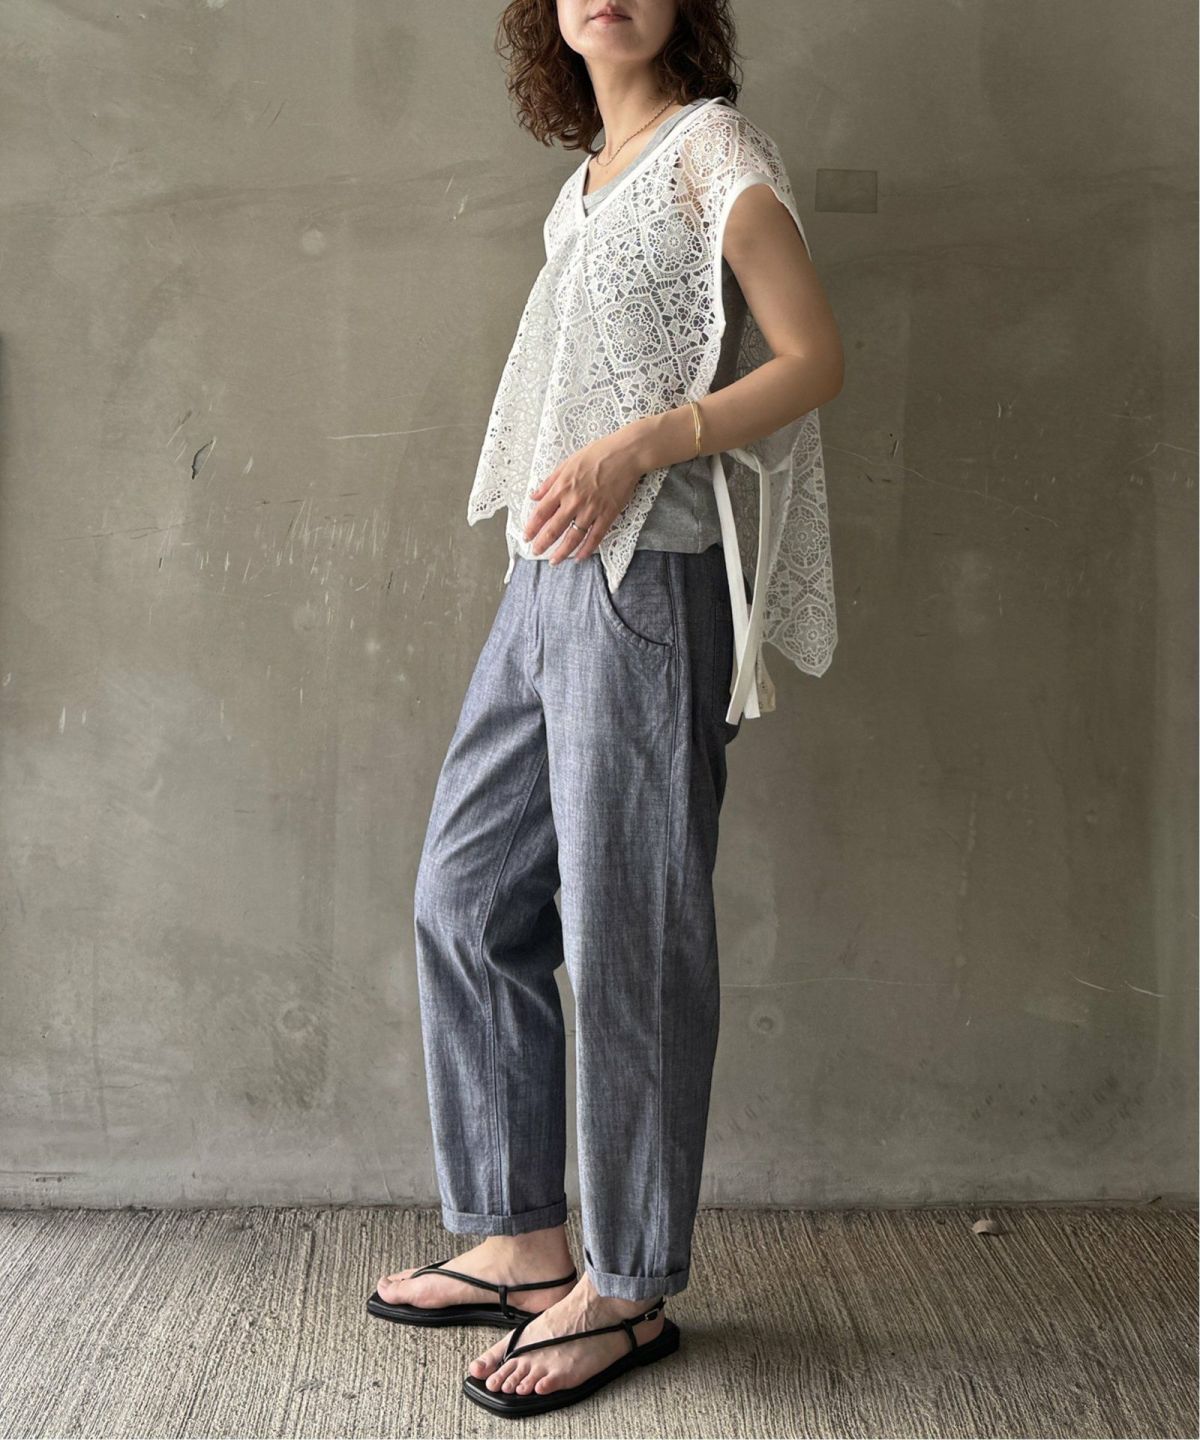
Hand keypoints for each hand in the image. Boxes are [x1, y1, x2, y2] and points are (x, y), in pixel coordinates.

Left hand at [522, 425, 648, 563]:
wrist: (625, 454)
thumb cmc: (597, 454)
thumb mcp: (567, 463)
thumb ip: (550, 482)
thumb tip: (534, 496)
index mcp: (562, 487)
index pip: (541, 513)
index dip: (531, 527)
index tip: (526, 537)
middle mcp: (574, 501)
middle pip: (554, 529)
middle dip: (542, 544)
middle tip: (535, 552)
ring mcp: (591, 510)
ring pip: (573, 537)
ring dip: (562, 552)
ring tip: (554, 561)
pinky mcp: (608, 514)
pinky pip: (595, 537)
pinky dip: (586, 549)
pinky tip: (579, 557)